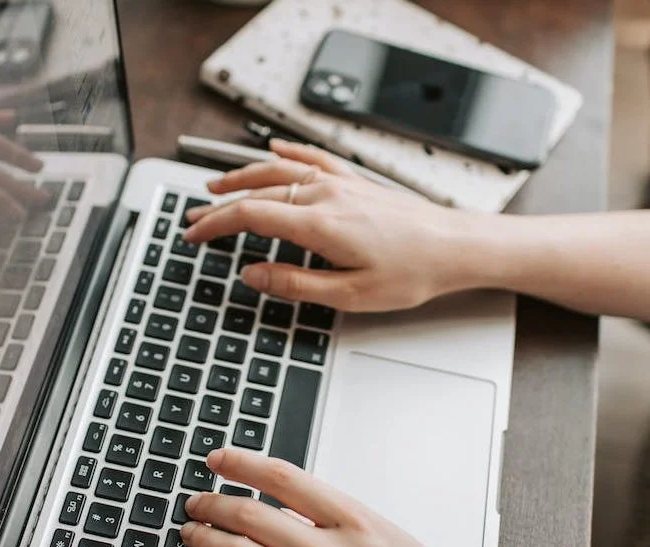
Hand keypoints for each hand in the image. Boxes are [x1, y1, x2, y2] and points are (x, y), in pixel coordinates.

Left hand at [180, 450, 544, 546]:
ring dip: (206, 540)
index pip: (284, 478)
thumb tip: (295, 501)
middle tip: (198, 500)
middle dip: (213, 502)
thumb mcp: (392, 537)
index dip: (242, 463)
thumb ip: (342, 517)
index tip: (219, 459)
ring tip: (193, 533)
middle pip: (251, 516)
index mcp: (354, 524)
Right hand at [184, 139, 483, 312]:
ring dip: (243, 176)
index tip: (193, 234)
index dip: (215, 225)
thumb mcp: (349, 294)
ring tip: (216, 185)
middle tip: (194, 219)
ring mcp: (342, 184)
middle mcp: (326, 195)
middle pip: (258, 192)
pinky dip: (289, 153)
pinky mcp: (356, 182)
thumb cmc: (412, 272)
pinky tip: (275, 150)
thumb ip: (294, 283)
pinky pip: (314, 159)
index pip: (250, 216)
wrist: (456, 246)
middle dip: (220, 205)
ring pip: (279, 172)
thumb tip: (253, 274)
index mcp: (319, 224)